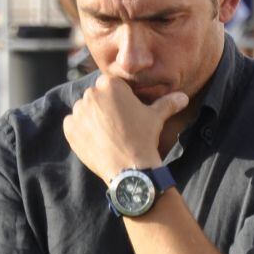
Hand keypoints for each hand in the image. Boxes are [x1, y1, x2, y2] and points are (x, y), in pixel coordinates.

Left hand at [63, 75, 187, 181]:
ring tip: (107, 134)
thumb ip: (168, 103)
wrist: (130, 169)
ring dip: (92, 118)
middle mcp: (91, 94)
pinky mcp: (70, 129)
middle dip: (104, 107)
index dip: (118, 98)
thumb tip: (183, 97)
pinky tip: (96, 139)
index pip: (110, 84)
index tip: (125, 111)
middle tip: (118, 124)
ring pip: (84, 109)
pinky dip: (81, 130)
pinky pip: (72, 124)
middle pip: (96, 96)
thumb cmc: (144, 138)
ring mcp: (79, 112)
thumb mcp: (157, 117)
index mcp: (110, 85)